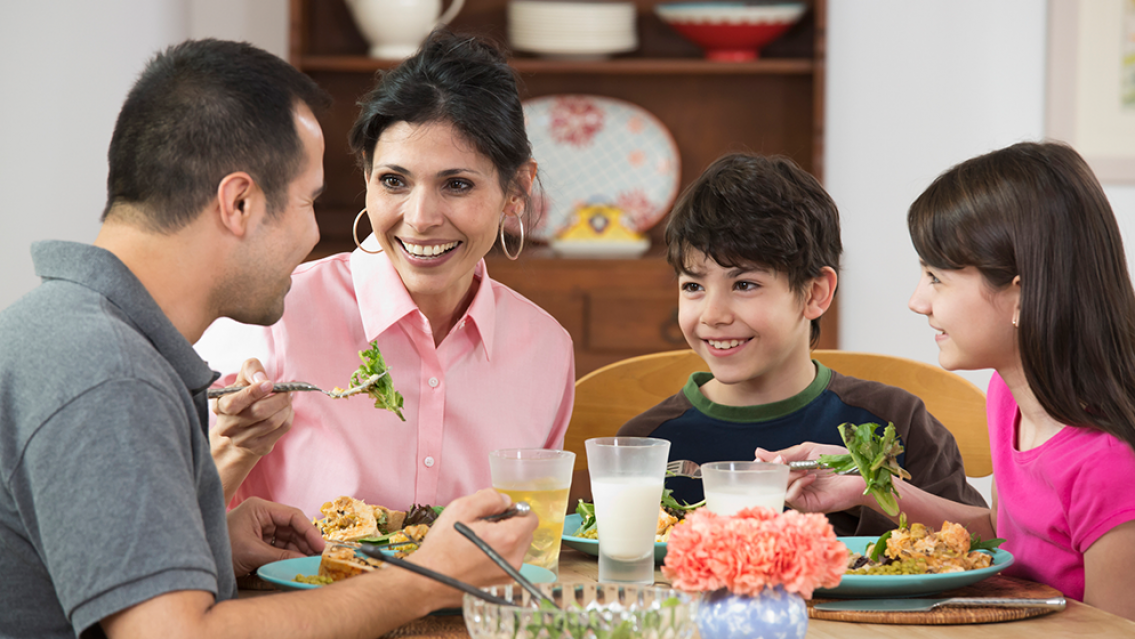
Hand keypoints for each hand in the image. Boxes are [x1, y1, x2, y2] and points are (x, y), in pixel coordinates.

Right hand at [210, 358, 293, 459]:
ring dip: (285, 407)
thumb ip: (251, 370)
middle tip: (287, 391)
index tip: (270, 384)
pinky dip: (289, 416)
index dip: (253, 392)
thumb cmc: (243, 396)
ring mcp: (242, 440)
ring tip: (287, 399)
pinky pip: (282, 429)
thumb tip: (262, 379)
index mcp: (220, 406)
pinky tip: (286, 410)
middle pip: (259, 412)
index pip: (234, 402)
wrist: (241, 427)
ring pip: (273, 421)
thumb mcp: (243, 378)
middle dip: (278, 399)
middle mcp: (227, 426)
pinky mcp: (258, 448)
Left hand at [227, 497, 324, 576]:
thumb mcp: (252, 553)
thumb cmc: (221, 549)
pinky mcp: (258, 541)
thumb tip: (304, 561)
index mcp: (260, 508)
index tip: (320, 546)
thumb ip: (280, 556)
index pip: (292, 516)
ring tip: (309, 563)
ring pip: (287, 538)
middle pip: (292, 527)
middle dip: (305, 542)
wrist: (197, 562)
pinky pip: (278, 546)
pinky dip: (287, 555)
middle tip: (318, 557)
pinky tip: (295, 563)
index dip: (309, 530)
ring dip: (297, 550)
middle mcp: (262, 515)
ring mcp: (260, 528)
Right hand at [409, 489, 536, 607]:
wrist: (428, 581)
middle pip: (526, 533)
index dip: (514, 510)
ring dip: (505, 540)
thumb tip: (505, 500)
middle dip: (510, 524)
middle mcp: (514, 559)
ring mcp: (508, 575)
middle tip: (484, 525)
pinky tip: (477, 555)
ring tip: (478, 541)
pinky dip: (499, 555)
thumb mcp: (462, 508)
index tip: (497, 512)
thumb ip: (490, 498)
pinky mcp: (501, 584)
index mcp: (508, 539)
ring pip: (518, 548)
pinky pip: (508, 562)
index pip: (530, 517)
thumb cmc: (442, 547)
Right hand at [755, 443, 869, 513]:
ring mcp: (800, 497)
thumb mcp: (807, 451)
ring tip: (803, 469)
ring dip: (787, 477)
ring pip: (779, 490)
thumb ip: (785, 454)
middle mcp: (793, 485)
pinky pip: (791, 498)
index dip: (763, 465)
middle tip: (781, 461)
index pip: (768, 471)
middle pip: (770, 482)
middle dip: (774, 470)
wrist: (858, 472)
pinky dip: (796, 485)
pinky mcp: (808, 506)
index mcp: (792, 471)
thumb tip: (758, 452)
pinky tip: (810, 478)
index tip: (761, 458)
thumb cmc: (837, 460)